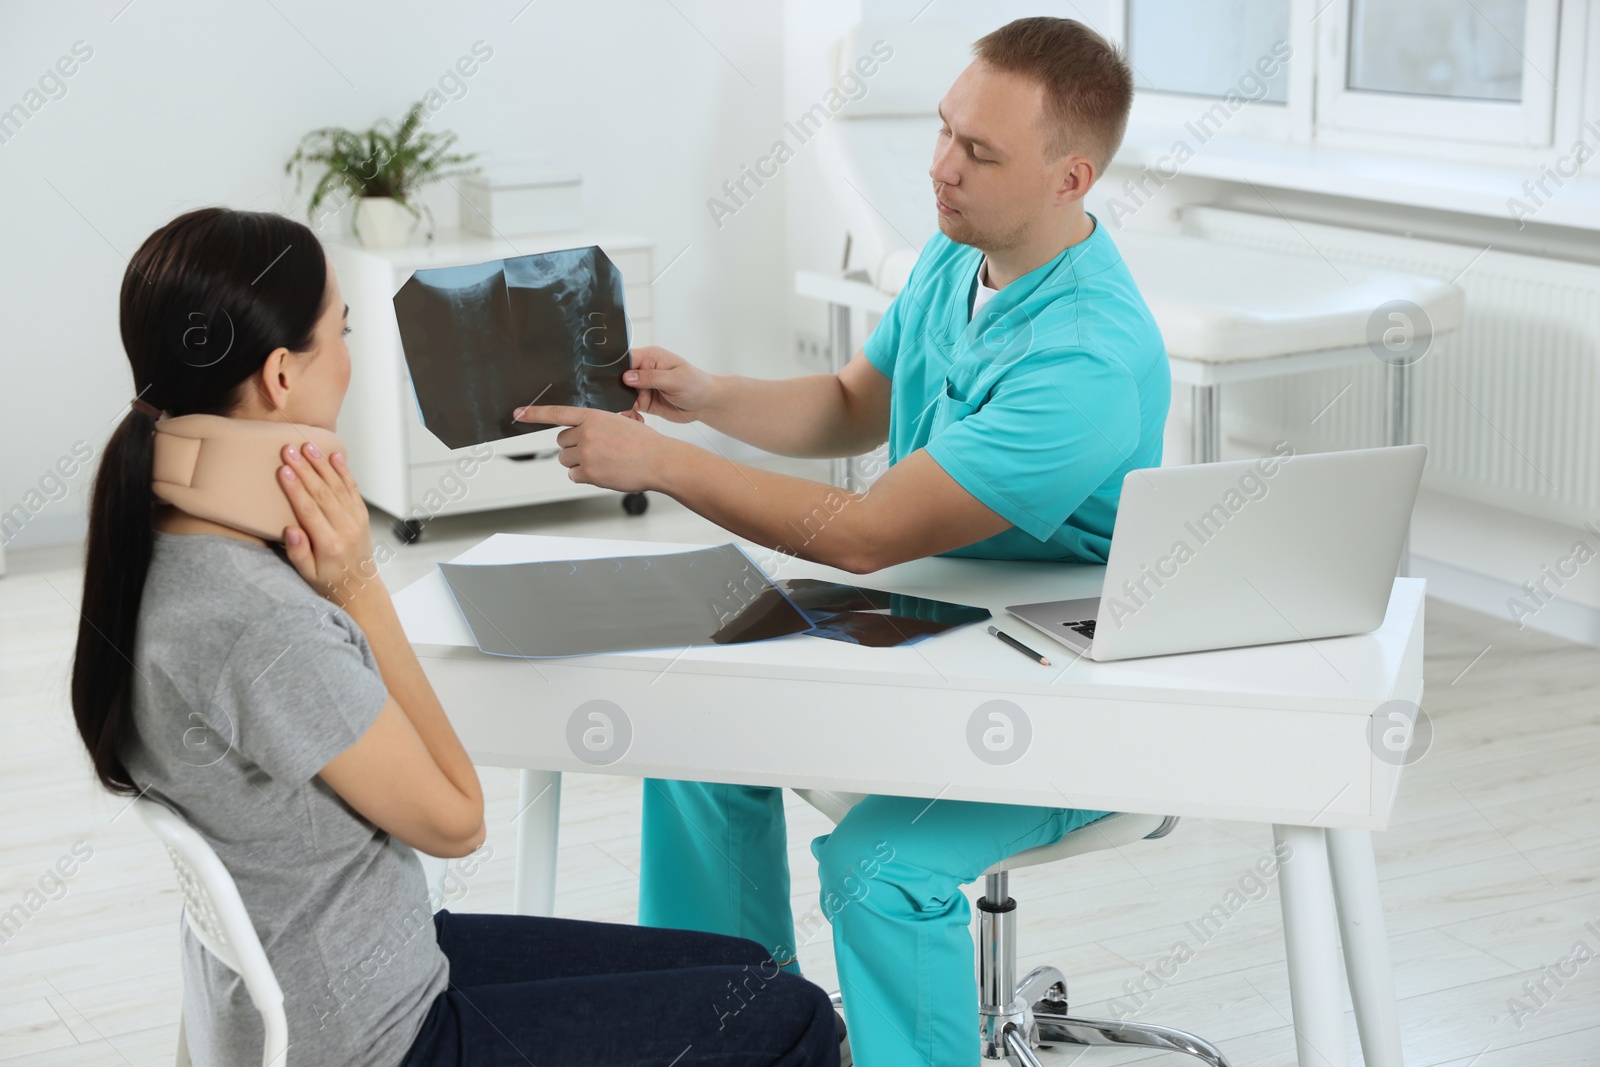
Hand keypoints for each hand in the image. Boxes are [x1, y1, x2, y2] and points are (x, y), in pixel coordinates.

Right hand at [277, 441, 378, 608]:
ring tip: (307, 447)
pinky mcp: (362, 514)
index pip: (309, 511)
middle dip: (305, 469)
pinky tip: (334, 456)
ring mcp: (357, 519)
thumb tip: (291, 530)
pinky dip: (343, 471)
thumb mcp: (307, 574)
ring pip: (338, 486)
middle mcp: (346, 528)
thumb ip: (298, 552)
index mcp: (329, 544)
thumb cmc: (328, 580)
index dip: (295, 489)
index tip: (283, 470)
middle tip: (290, 449)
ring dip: (322, 465)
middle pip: (323, 493)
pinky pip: (352, 488)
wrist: (359, 585)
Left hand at [508, 405, 667, 492]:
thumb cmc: (644, 444)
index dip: (534, 414)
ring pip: (565, 459)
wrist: (659, 461)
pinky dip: (584, 476)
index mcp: (594, 417)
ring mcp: (586, 453)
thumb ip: (596, 425)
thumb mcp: (620, 422)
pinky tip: (603, 472)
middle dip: (573, 447)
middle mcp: (586, 433)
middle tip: (595, 450)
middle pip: (561, 441)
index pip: (557, 413)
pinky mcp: (589, 472)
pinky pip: (573, 475)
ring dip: (579, 462)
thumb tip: (581, 435)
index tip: (518, 413)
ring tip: (603, 461)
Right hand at [622, 345, 715, 423]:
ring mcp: (643, 387)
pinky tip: (637, 420)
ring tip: (632, 414)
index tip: (615, 383)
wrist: (705, 403)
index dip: (617, 370)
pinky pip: (629, 408)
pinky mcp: (644, 402)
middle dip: (618, 392)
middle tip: (625, 404)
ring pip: (623, 395)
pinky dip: (630, 414)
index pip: (627, 359)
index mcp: (650, 358)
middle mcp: (644, 371)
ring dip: (624, 406)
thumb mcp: (675, 379)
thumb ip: (650, 377)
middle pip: (620, 379)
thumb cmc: (696, 385)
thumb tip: (627, 377)